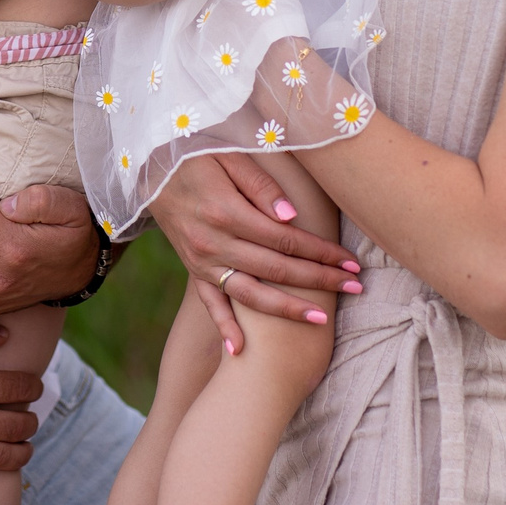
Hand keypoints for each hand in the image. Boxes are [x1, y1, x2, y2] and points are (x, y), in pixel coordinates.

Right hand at [148, 152, 359, 354]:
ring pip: (249, 294)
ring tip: (320, 319)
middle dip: (318, 281)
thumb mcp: (229, 156)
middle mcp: (213, 243)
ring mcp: (201, 261)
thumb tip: (292, 218)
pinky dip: (224, 327)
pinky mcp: (193, 270)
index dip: (320, 252)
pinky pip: (210, 303)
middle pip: (275, 269)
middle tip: (354, 288)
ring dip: (286, 309)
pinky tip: (240, 350)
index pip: (285, 240)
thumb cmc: (196, 154)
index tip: (349, 262)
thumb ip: (261, 187)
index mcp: (226, 212)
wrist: (150, 168)